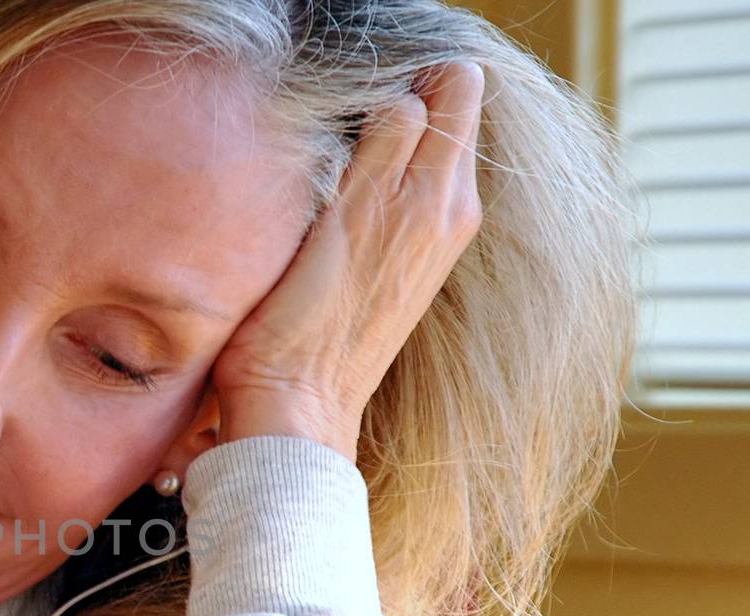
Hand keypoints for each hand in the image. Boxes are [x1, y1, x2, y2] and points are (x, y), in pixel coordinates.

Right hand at [209, 60, 486, 462]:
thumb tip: (418, 92)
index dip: (415, 71)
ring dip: (387, 137)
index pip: (456, 90)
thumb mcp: (351, 216)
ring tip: (337, 143)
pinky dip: (376, 175)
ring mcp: (426, 246)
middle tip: (346, 108)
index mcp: (443, 195)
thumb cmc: (308, 323)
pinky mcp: (398, 271)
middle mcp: (448, 216)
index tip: (366, 79)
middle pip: (444, 119)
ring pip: (421, 154)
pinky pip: (400, 192)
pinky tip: (338, 189)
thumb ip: (389, 145)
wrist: (293, 409)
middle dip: (408, 98)